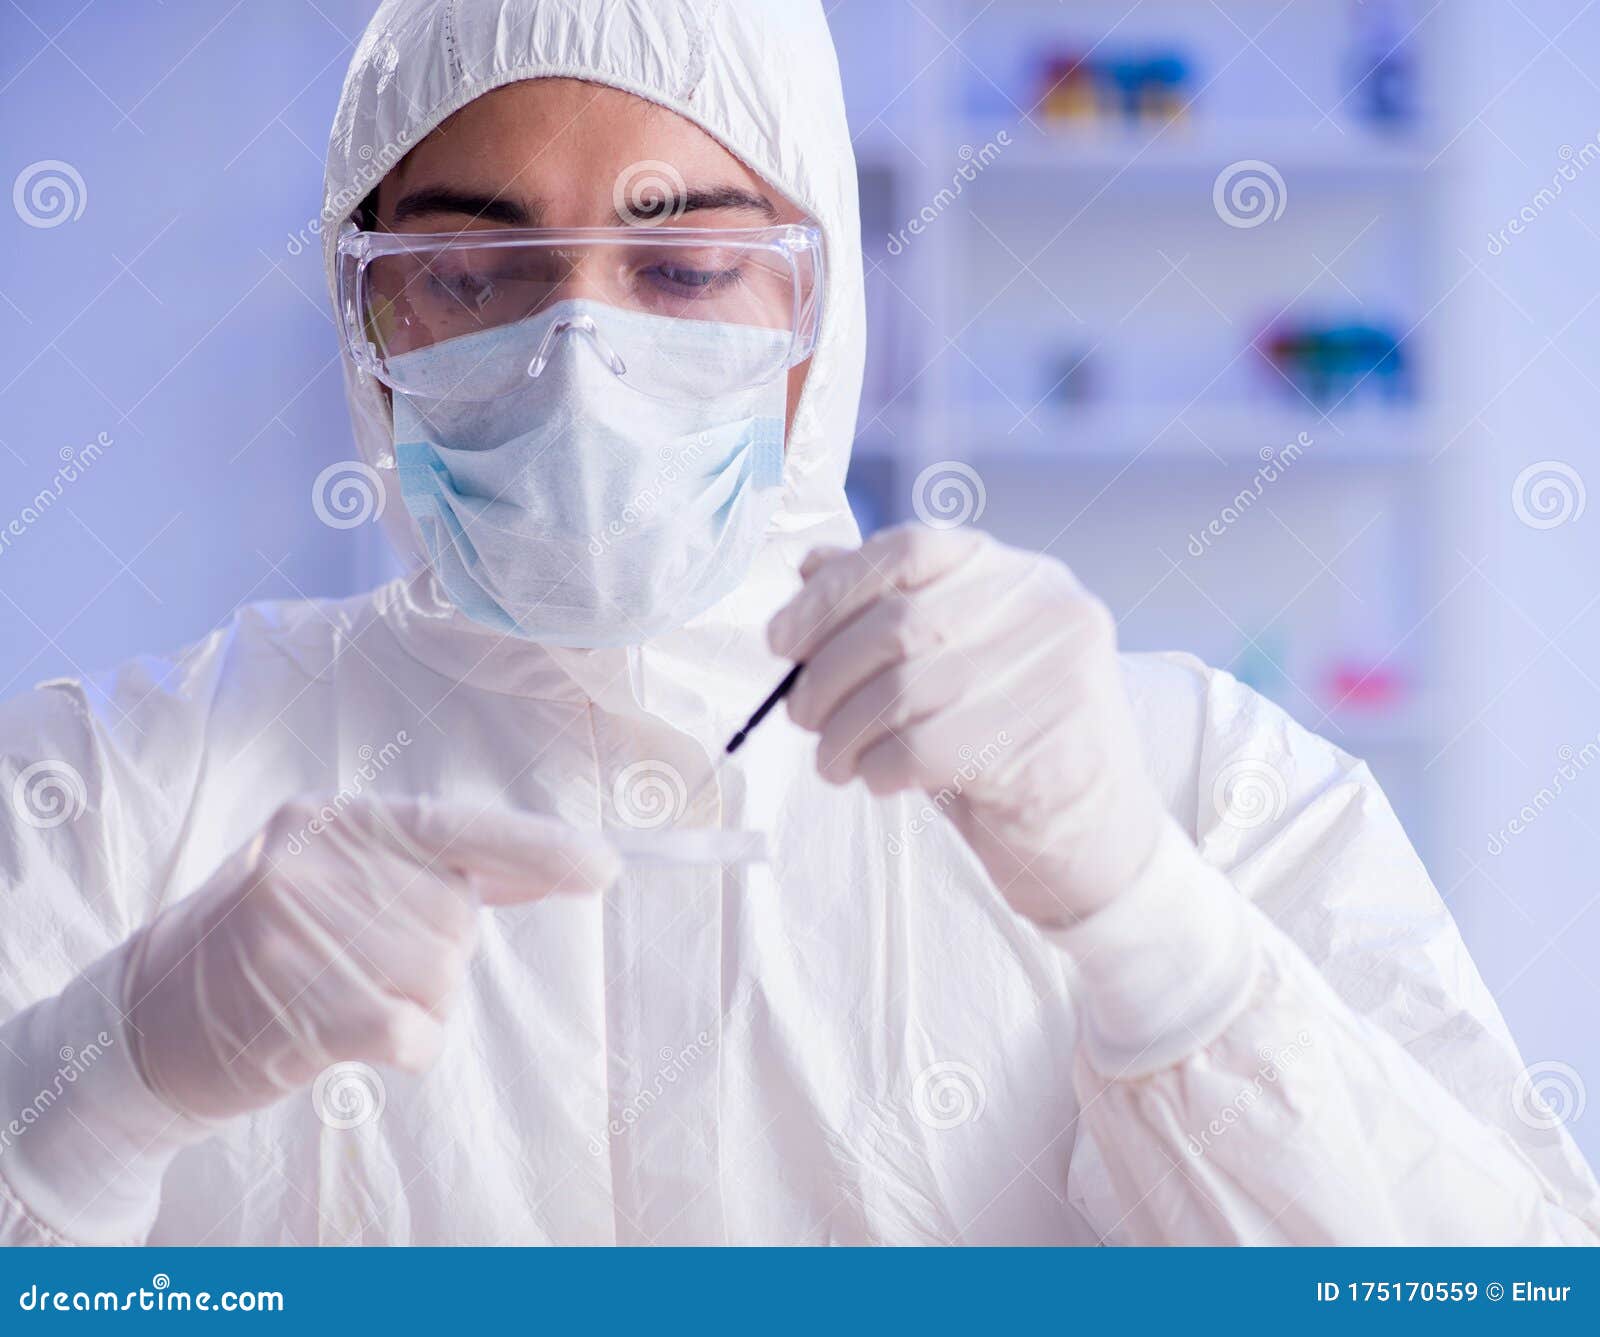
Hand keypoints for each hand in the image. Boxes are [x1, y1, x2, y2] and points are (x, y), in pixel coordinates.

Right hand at [125, 797, 618, 1120]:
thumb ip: (443, 869)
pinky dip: (405, 1044)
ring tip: (344, 997)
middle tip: (360, 967)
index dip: (536, 848)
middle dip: (434, 956)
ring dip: (416, 1003)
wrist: (148, 1023)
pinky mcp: (294, 1004)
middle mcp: (314, 861)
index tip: (605, 868)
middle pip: (456, 918)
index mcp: (332, 820)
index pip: (456, 827)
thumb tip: (561, 866)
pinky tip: (358, 1037)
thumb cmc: (265, 946)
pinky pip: (412, 1029)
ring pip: (440, 976)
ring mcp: (296, 931)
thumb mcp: (339, 879)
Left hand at [769, 524, 1163, 927]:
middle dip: (827, 675)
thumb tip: (811, 566)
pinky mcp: (1048, 747)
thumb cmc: (1009, 742)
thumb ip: (890, 608)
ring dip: (843, 733)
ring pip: (902, 691)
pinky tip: (878, 780)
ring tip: (833, 759)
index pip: (909, 549)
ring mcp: (1055, 677)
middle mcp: (1046, 611)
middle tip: (801, 715)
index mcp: (1020, 575)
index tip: (782, 641)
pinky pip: (922, 751)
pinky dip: (878, 769)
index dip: (831, 592)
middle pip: (898, 625)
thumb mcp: (952, 664)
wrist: (1096, 838)